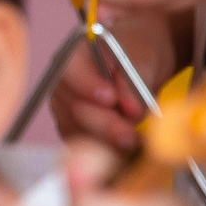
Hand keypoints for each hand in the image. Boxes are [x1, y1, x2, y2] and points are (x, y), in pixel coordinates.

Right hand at [44, 12, 181, 154]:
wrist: (140, 65)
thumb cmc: (138, 53)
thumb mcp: (142, 58)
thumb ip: (134, 80)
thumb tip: (130, 110)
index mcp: (73, 56)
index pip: (70, 71)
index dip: (87, 85)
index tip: (111, 98)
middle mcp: (63, 84)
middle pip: (75, 107)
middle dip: (104, 124)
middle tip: (130, 136)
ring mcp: (65, 109)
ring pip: (79, 131)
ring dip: (107, 142)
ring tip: (136, 145)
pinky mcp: (75, 130)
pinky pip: (84, 144)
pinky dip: (105, 150)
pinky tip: (126, 152)